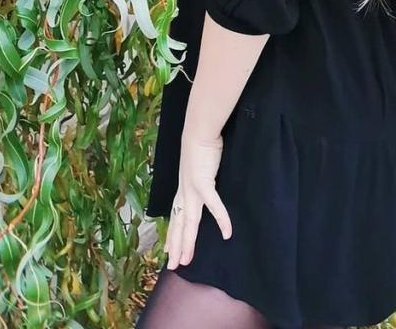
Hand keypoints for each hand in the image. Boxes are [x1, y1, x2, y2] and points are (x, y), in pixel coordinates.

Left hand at [164, 131, 232, 269]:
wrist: (199, 130)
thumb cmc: (200, 142)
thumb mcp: (196, 164)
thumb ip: (198, 175)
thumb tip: (202, 179)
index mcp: (182, 187)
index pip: (176, 216)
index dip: (172, 234)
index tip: (168, 250)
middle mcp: (184, 191)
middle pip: (179, 224)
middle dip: (175, 246)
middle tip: (172, 266)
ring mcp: (192, 189)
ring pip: (188, 222)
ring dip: (187, 243)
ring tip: (186, 261)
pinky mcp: (204, 183)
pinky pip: (214, 206)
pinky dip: (221, 220)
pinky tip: (227, 233)